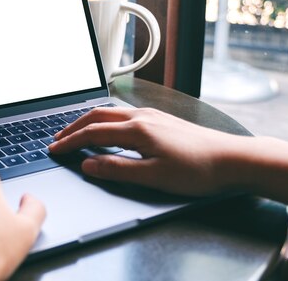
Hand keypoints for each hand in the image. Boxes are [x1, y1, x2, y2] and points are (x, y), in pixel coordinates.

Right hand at [49, 107, 251, 195]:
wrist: (233, 159)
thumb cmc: (197, 170)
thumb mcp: (154, 177)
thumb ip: (117, 170)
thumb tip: (88, 164)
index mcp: (137, 130)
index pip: (92, 133)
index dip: (70, 142)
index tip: (54, 149)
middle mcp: (142, 117)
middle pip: (97, 116)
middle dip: (73, 127)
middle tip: (57, 138)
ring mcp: (153, 115)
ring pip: (110, 112)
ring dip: (89, 121)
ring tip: (77, 132)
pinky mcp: (161, 119)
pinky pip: (124, 114)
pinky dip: (106, 120)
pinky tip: (108, 128)